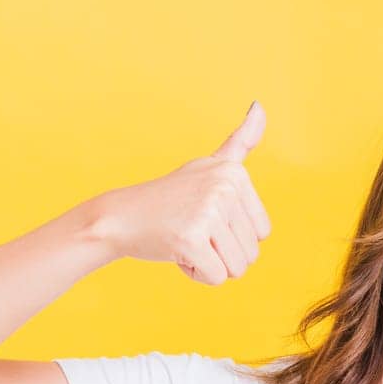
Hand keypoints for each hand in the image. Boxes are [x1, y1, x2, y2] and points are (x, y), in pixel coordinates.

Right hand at [87, 101, 271, 284]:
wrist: (120, 216)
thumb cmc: (169, 198)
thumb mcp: (209, 165)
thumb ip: (241, 141)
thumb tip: (260, 105)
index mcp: (234, 172)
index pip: (262, 232)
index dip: (232, 235)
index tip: (204, 216)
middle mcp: (225, 187)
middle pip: (250, 254)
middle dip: (221, 253)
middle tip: (190, 229)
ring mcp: (208, 212)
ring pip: (236, 269)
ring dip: (209, 264)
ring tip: (184, 238)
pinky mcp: (191, 239)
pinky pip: (215, 278)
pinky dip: (195, 273)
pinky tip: (176, 251)